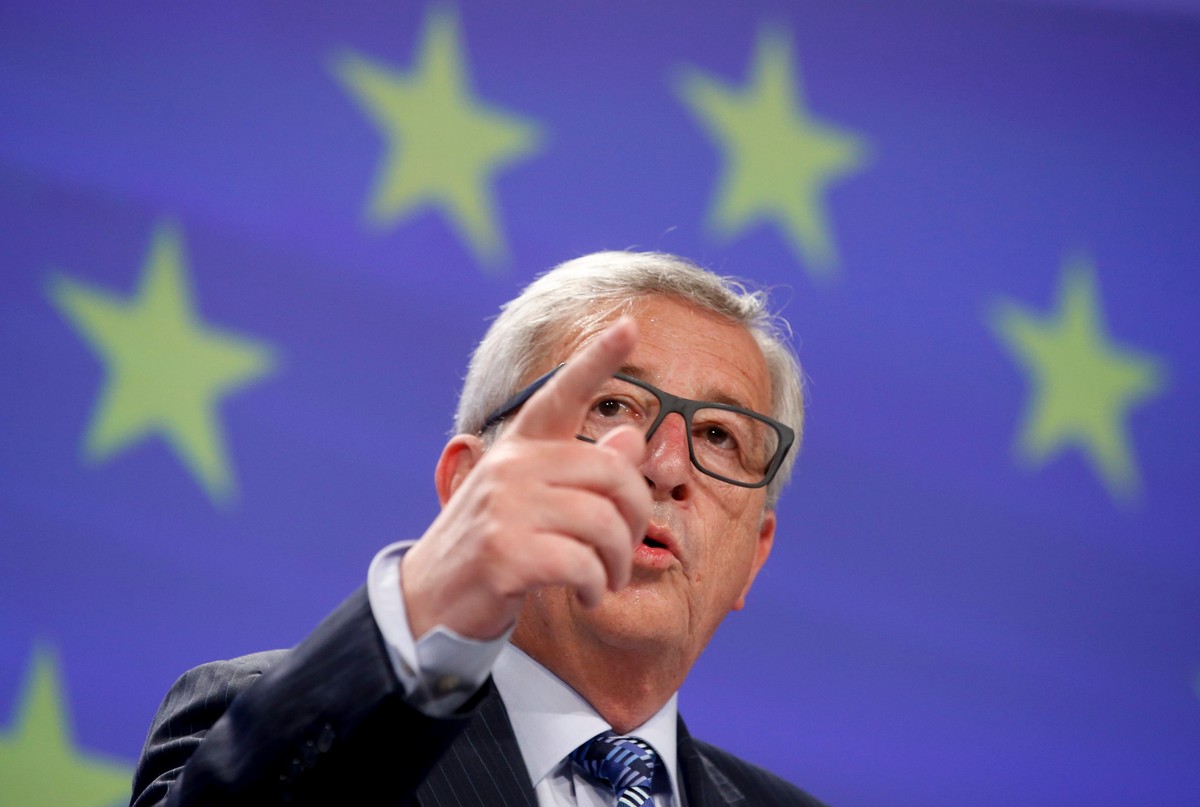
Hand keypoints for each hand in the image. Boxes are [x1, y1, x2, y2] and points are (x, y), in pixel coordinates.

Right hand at [401, 318, 651, 640]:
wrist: (431, 599)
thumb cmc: (498, 545)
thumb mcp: (536, 501)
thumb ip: (584, 470)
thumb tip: (633, 436)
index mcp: (520, 446)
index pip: (562, 393)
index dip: (597, 359)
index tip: (629, 326)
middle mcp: (511, 466)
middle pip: (613, 474)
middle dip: (636, 519)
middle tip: (627, 551)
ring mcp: (504, 507)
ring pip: (604, 524)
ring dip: (618, 563)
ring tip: (608, 579)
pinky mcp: (503, 552)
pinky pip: (582, 563)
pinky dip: (597, 585)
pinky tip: (588, 595)